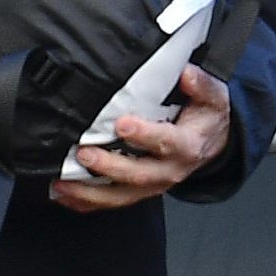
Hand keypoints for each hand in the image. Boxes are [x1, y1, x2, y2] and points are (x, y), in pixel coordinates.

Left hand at [53, 64, 232, 211]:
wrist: (211, 144)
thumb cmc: (205, 118)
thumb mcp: (212, 97)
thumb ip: (201, 84)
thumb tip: (187, 73)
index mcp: (187, 146)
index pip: (166, 142)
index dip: (144, 134)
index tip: (122, 124)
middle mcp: (169, 170)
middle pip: (138, 174)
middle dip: (108, 166)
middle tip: (84, 153)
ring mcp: (152, 185)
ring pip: (120, 195)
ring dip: (89, 192)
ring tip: (63, 182)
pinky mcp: (139, 192)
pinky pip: (111, 201)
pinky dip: (86, 202)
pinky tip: (64, 194)